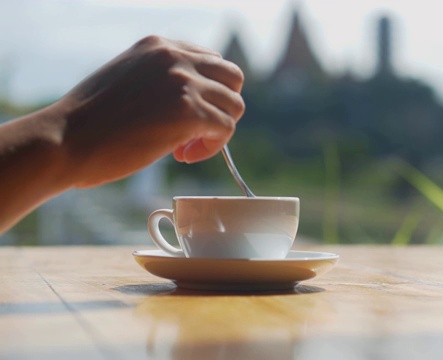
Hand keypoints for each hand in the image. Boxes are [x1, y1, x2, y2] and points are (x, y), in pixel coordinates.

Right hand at [56, 35, 244, 186]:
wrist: (65, 140)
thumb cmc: (90, 121)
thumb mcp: (129, 80)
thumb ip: (161, 79)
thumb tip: (194, 98)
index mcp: (159, 45)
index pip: (211, 61)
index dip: (207, 93)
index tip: (186, 116)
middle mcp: (175, 56)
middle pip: (233, 78)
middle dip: (221, 107)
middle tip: (195, 132)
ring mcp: (184, 82)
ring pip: (234, 106)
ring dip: (216, 131)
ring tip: (184, 148)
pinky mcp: (189, 112)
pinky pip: (225, 129)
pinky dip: (212, 147)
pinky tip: (183, 156)